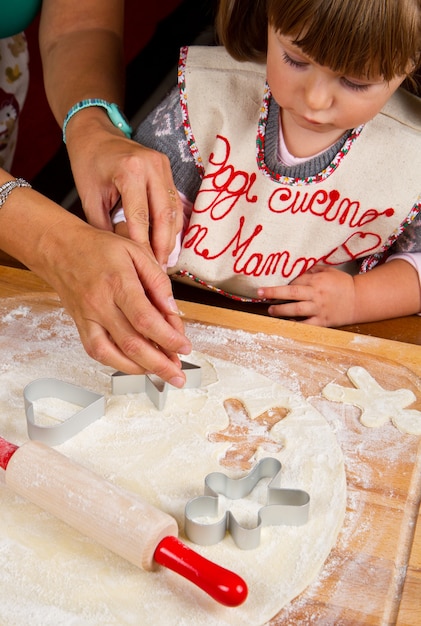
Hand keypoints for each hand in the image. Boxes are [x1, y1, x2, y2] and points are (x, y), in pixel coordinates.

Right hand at [37, 217, 190, 385]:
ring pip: (114, 355)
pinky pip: (98, 353)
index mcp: (118, 283)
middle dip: (160, 364)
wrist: (60, 249)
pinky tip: (137, 365)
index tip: (185, 347)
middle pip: (132, 344)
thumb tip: (172, 310)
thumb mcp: (136, 251)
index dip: (168, 338)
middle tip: (178, 374)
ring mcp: (88, 318)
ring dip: (141, 369)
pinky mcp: (81, 326)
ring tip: (163, 372)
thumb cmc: (99, 248)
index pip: (146, 319)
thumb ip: (157, 281)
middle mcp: (101, 304)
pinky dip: (119, 364)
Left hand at [66, 119, 182, 266]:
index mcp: (130, 171)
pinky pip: (175, 202)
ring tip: (164, 260)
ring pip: (174, 210)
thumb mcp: (90, 197)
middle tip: (159, 268)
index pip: (141, 216)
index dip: (144, 244)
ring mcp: (163, 166)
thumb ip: (104, 226)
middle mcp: (152, 166)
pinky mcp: (168, 169)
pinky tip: (167, 242)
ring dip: (170, 237)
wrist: (95, 134)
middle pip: (164, 215)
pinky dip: (172, 224)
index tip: (144, 266)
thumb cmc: (88, 164)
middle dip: (163, 245)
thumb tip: (121, 253)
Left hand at [257, 265, 355, 326]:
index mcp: (318, 281)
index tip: (271, 285)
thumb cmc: (342, 284)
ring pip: (296, 310)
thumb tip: (295, 270)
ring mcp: (319, 309)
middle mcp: (317, 295)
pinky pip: (307, 325)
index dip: (283, 284)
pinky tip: (286, 323)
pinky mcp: (323, 322)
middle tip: (260, 293)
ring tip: (270, 310)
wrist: (359, 300)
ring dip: (281, 310)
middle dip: (273, 293)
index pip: (296, 281)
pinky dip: (296, 324)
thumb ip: (312, 270)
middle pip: (291, 293)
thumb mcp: (328, 271)